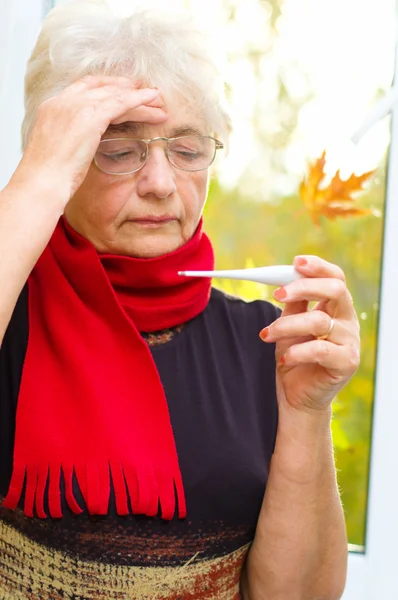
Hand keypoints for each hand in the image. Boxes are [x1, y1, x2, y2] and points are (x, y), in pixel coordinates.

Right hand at [16, 76, 166, 203]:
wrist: (41, 182)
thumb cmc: (46, 178)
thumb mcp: (57, 153)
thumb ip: (69, 141)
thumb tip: (80, 148)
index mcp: (52, 108)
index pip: (83, 88)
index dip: (105, 87)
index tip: (122, 91)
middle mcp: (63, 101)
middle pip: (102, 88)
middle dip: (125, 88)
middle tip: (146, 92)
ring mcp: (76, 106)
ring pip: (115, 95)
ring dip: (139, 97)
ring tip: (159, 100)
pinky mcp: (90, 116)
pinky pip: (121, 102)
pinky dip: (138, 99)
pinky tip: (153, 100)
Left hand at [260, 256, 359, 413]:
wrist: (296, 397)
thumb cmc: (294, 358)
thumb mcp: (289, 326)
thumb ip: (293, 304)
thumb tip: (284, 281)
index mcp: (335, 308)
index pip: (335, 278)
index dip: (318, 267)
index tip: (296, 262)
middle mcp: (347, 322)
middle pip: (335, 290)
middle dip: (304, 288)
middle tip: (278, 295)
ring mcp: (349, 342)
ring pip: (318, 321)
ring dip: (287, 325)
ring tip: (268, 334)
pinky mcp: (346, 363)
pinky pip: (320, 349)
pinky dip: (297, 351)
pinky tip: (284, 358)